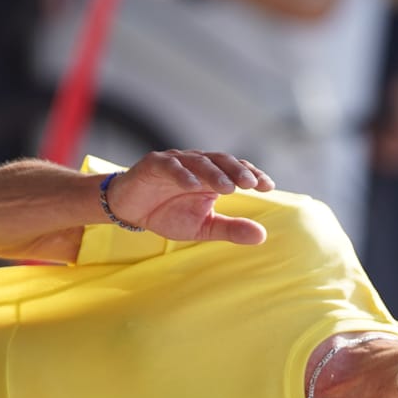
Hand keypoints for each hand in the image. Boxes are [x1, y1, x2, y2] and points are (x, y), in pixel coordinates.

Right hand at [103, 149, 272, 244]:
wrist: (129, 210)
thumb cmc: (168, 214)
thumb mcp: (203, 227)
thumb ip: (230, 229)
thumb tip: (262, 236)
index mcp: (212, 176)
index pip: (237, 170)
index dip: (253, 175)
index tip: (269, 186)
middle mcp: (197, 164)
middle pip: (221, 161)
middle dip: (237, 171)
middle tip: (251, 184)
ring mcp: (176, 162)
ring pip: (199, 162)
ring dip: (213, 174)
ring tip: (227, 187)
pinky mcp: (154, 164)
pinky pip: (171, 167)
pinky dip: (182, 175)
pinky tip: (192, 186)